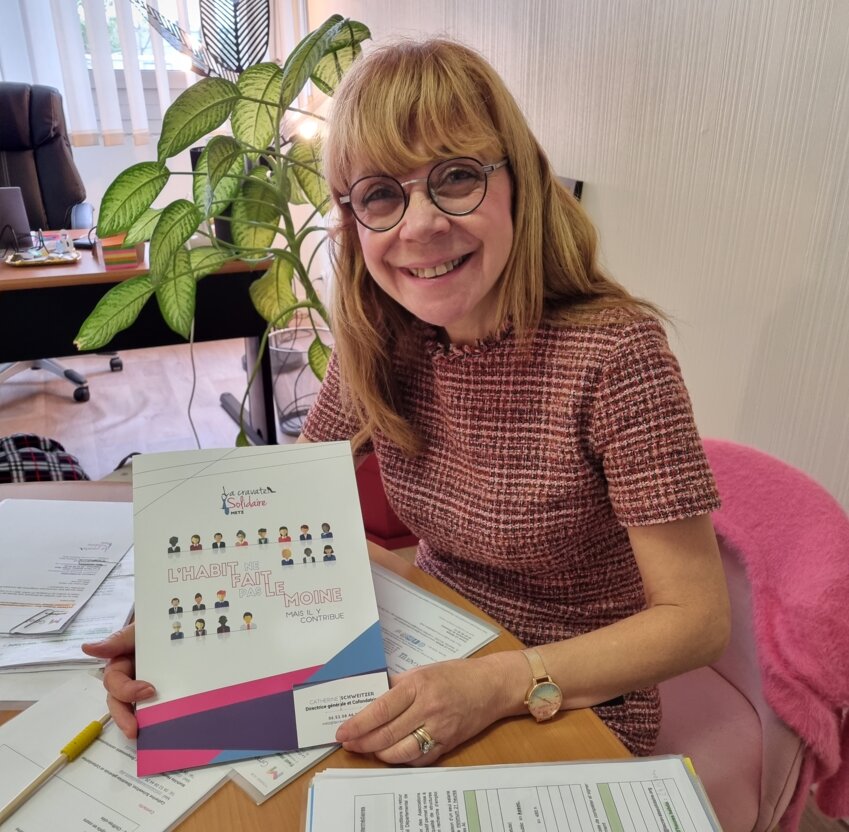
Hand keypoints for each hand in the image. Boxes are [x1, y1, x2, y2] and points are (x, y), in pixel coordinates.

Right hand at [81, 624, 153, 737]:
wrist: (172, 624)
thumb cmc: (149, 625)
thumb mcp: (135, 629)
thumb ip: (116, 640)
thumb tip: (87, 648)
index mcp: (120, 665)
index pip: (115, 683)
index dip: (128, 691)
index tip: (148, 691)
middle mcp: (127, 679)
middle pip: (119, 703)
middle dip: (125, 717)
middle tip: (135, 730)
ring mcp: (142, 686)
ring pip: (132, 710)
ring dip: (137, 722)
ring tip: (147, 734)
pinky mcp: (158, 693)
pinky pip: (152, 708)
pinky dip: (154, 718)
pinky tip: (163, 727)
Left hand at [335, 657, 506, 764]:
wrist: (491, 686)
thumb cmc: (456, 674)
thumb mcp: (423, 670)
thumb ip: (398, 685)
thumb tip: (371, 696)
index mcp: (418, 686)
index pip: (381, 709)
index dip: (359, 724)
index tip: (343, 731)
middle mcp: (428, 709)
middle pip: (388, 734)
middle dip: (363, 742)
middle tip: (348, 743)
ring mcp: (439, 729)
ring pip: (401, 752)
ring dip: (380, 754)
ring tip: (368, 749)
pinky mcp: (448, 744)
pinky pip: (419, 759)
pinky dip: (402, 759)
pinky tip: (392, 754)